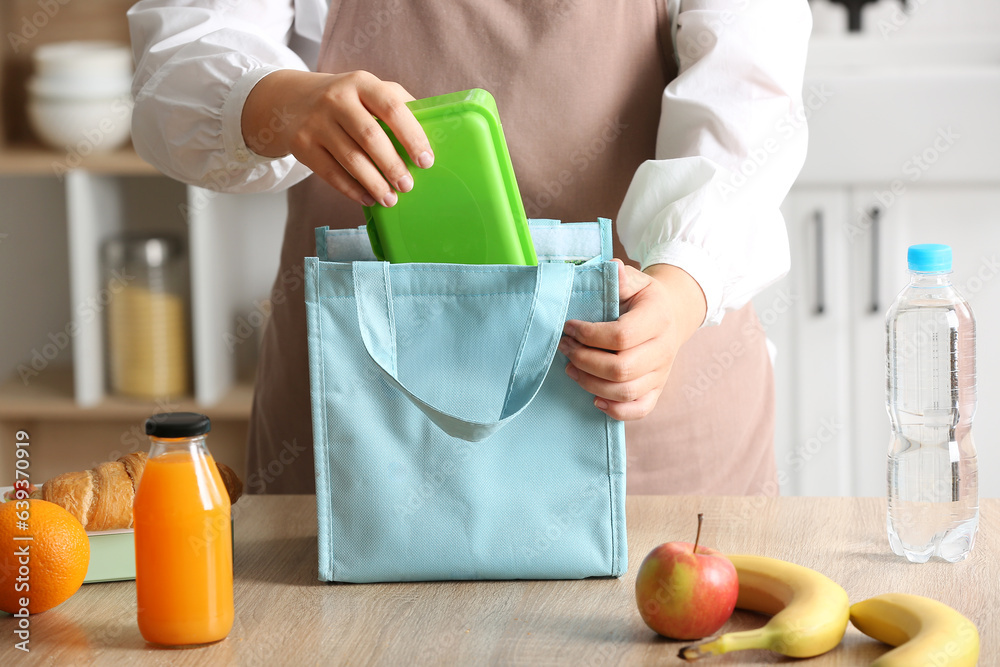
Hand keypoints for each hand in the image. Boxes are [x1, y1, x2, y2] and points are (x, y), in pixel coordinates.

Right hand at [241, 69, 432, 206]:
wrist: (290, 100)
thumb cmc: (345, 100)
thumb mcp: (368, 90)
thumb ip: (397, 105)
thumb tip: (431, 134)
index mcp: (361, 83)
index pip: (392, 107)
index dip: (411, 136)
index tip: (426, 161)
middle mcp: (336, 99)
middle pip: (370, 137)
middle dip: (393, 166)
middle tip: (408, 186)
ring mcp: (316, 122)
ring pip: (351, 159)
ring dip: (375, 183)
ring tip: (391, 199)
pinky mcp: (302, 144)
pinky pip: (331, 173)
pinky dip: (352, 190)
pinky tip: (368, 199)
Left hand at [558, 261, 706, 419]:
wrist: (671, 315)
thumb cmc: (644, 298)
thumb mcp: (636, 280)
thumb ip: (621, 277)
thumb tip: (612, 267)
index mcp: (658, 319)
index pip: (621, 336)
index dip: (589, 335)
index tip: (568, 326)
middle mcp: (664, 349)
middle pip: (621, 369)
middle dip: (584, 360)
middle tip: (564, 347)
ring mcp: (662, 373)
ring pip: (625, 391)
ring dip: (590, 383)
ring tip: (570, 368)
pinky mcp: (657, 390)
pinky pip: (640, 409)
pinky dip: (615, 410)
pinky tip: (594, 398)